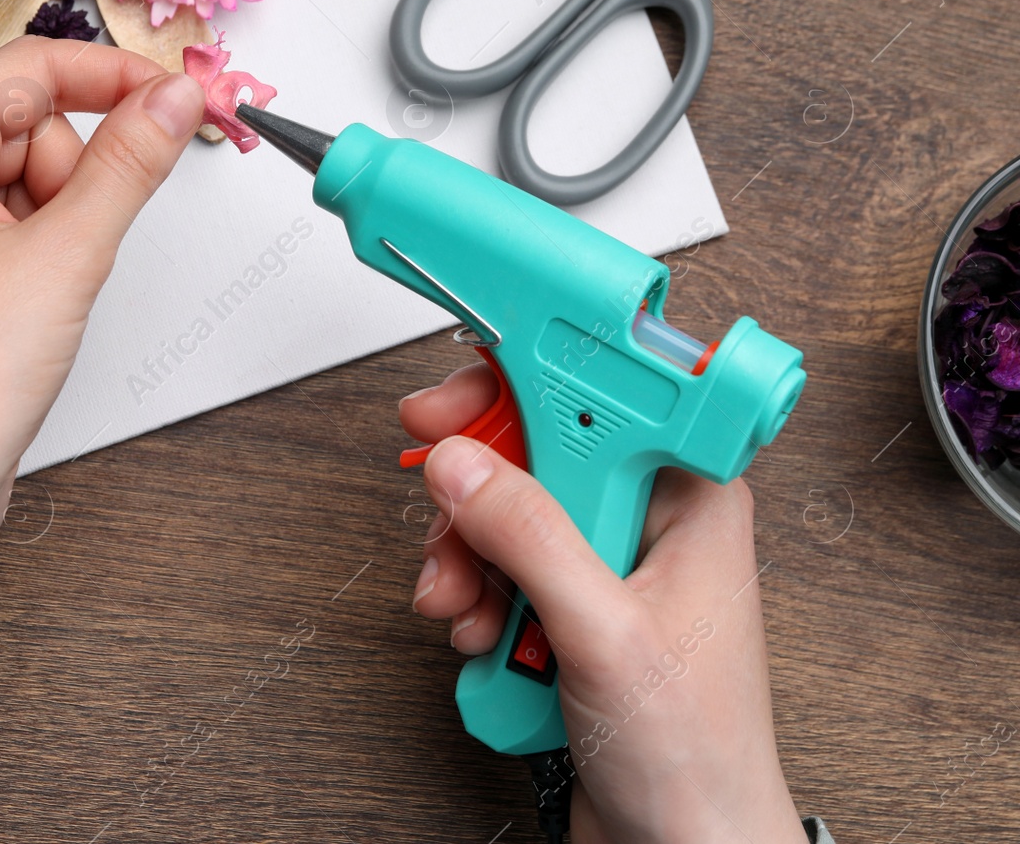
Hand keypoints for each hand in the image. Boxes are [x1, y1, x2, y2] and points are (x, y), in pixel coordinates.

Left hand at [0, 37, 205, 611]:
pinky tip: (28, 306)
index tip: (181, 99)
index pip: (31, 66)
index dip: (116, 78)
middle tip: (73, 249)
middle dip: (72, 175)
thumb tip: (175, 95)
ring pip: (13, 176)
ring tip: (43, 292)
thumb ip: (131, 161)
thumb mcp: (67, 254)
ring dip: (53, 220)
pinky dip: (30, 249)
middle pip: (23, 121)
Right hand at [401, 364, 807, 843]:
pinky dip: (475, 599)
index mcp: (688, 496)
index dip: (514, 388)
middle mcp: (647, 519)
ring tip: (470, 612)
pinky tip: (483, 638)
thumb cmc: (696, 756)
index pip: (595, 397)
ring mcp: (606, 565)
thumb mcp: (606, 636)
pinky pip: (499, 569)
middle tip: (448, 529)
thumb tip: (464, 466)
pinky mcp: (571, 607)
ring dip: (468, 564)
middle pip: (532, 454)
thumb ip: (531, 539)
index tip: (448, 405)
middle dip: (477, 504)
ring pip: (504, 515)